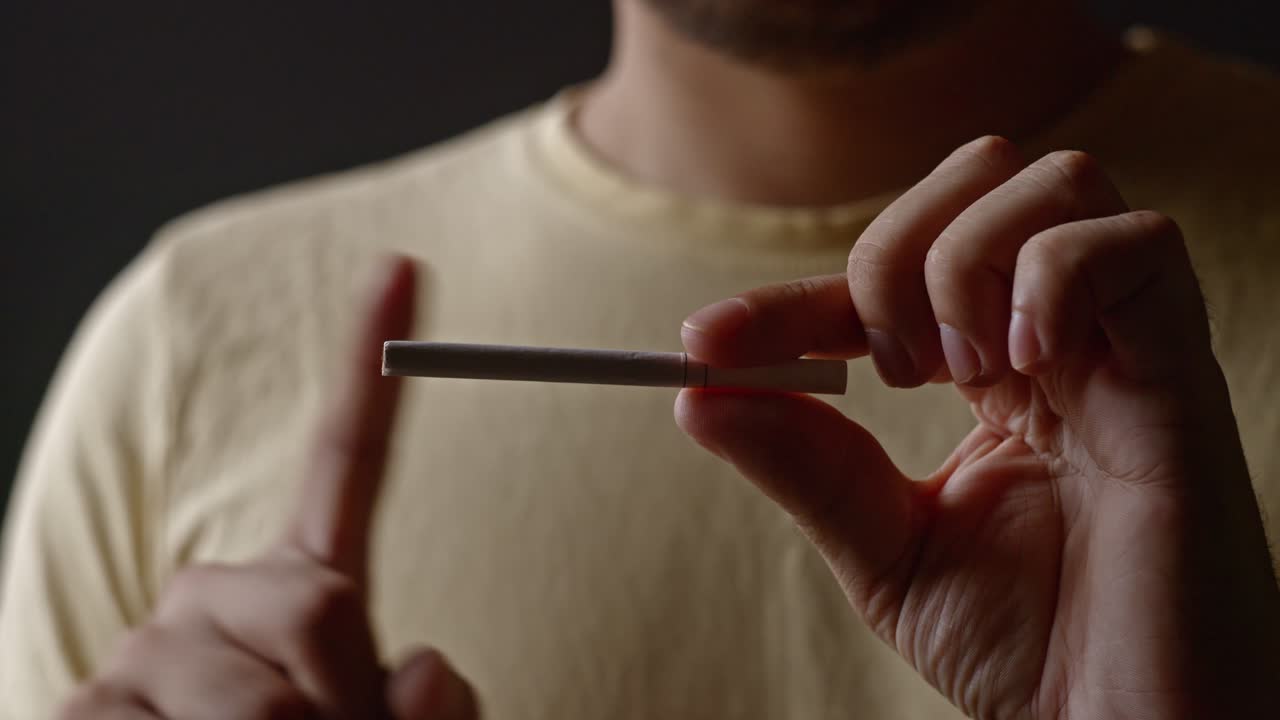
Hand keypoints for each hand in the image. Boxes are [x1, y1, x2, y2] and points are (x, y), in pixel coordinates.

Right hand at [59, 257, 477, 719]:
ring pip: (251, 695)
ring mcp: (146, 649)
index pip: (346, 463)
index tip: (404, 268)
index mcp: (304, 594)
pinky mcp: (83, 709)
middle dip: (343, 702)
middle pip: (319, 605)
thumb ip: (431, 711)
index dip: (373, 364)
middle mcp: (215, 599)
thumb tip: (427, 667)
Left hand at [676, 138, 1279, 718]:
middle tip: (886, 364)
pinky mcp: (1183, 370)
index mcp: (995, 371)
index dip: (789, 297)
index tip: (706, 343)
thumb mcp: (884, 550)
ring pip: (1053, 184)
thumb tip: (697, 397)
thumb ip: (805, 466)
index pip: (882, 279)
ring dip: (966, 260)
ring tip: (962, 373)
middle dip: (892, 250)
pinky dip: (1053, 279)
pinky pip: (1136, 245)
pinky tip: (1023, 366)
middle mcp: (1061, 338)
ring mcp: (1125, 344)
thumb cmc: (1028, 649)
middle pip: (979, 176)